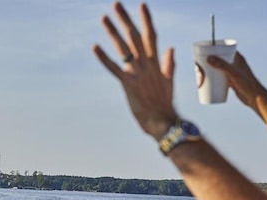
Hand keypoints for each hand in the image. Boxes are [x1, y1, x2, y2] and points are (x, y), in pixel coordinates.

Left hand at [92, 2, 176, 139]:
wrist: (162, 120)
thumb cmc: (164, 103)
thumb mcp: (168, 81)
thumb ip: (168, 64)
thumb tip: (171, 48)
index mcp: (155, 62)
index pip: (151, 35)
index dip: (146, 19)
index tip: (142, 4)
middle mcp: (146, 64)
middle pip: (135, 36)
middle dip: (125, 19)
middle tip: (116, 3)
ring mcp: (137, 73)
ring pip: (124, 48)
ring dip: (113, 32)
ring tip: (104, 18)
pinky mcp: (128, 84)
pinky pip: (114, 68)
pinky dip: (104, 58)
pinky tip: (95, 47)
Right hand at [207, 52, 266, 111]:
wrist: (255, 97)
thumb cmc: (246, 83)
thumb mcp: (233, 73)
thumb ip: (222, 65)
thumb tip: (208, 58)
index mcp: (238, 58)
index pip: (225, 50)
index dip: (215, 50)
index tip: (204, 52)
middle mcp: (236, 64)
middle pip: (220, 60)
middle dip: (210, 62)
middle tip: (199, 65)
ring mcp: (234, 73)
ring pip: (219, 70)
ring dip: (211, 71)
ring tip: (201, 74)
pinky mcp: (232, 82)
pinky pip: (221, 79)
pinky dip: (214, 80)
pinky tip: (207, 82)